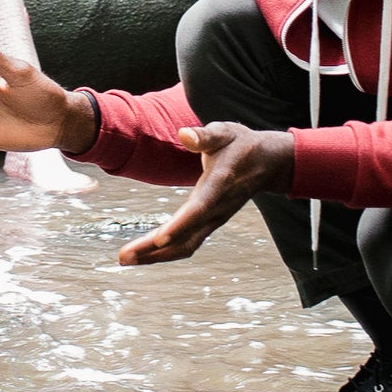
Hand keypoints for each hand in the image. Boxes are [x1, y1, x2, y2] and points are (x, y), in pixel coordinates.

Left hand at [112, 122, 292, 265]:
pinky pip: (188, 243)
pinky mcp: (210, 223)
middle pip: (186, 236)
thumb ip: (204, 136)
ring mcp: (214, 219)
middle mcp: (217, 208)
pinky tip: (145, 253)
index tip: (159, 239)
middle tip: (123, 257)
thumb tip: (184, 135)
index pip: (199, 208)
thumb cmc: (241, 144)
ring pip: (186, 246)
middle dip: (154, 250)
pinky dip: (166, 252)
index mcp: (219, 184)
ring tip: (125, 259)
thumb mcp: (225, 132)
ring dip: (156, 256)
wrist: (268, 162)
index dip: (179, 225)